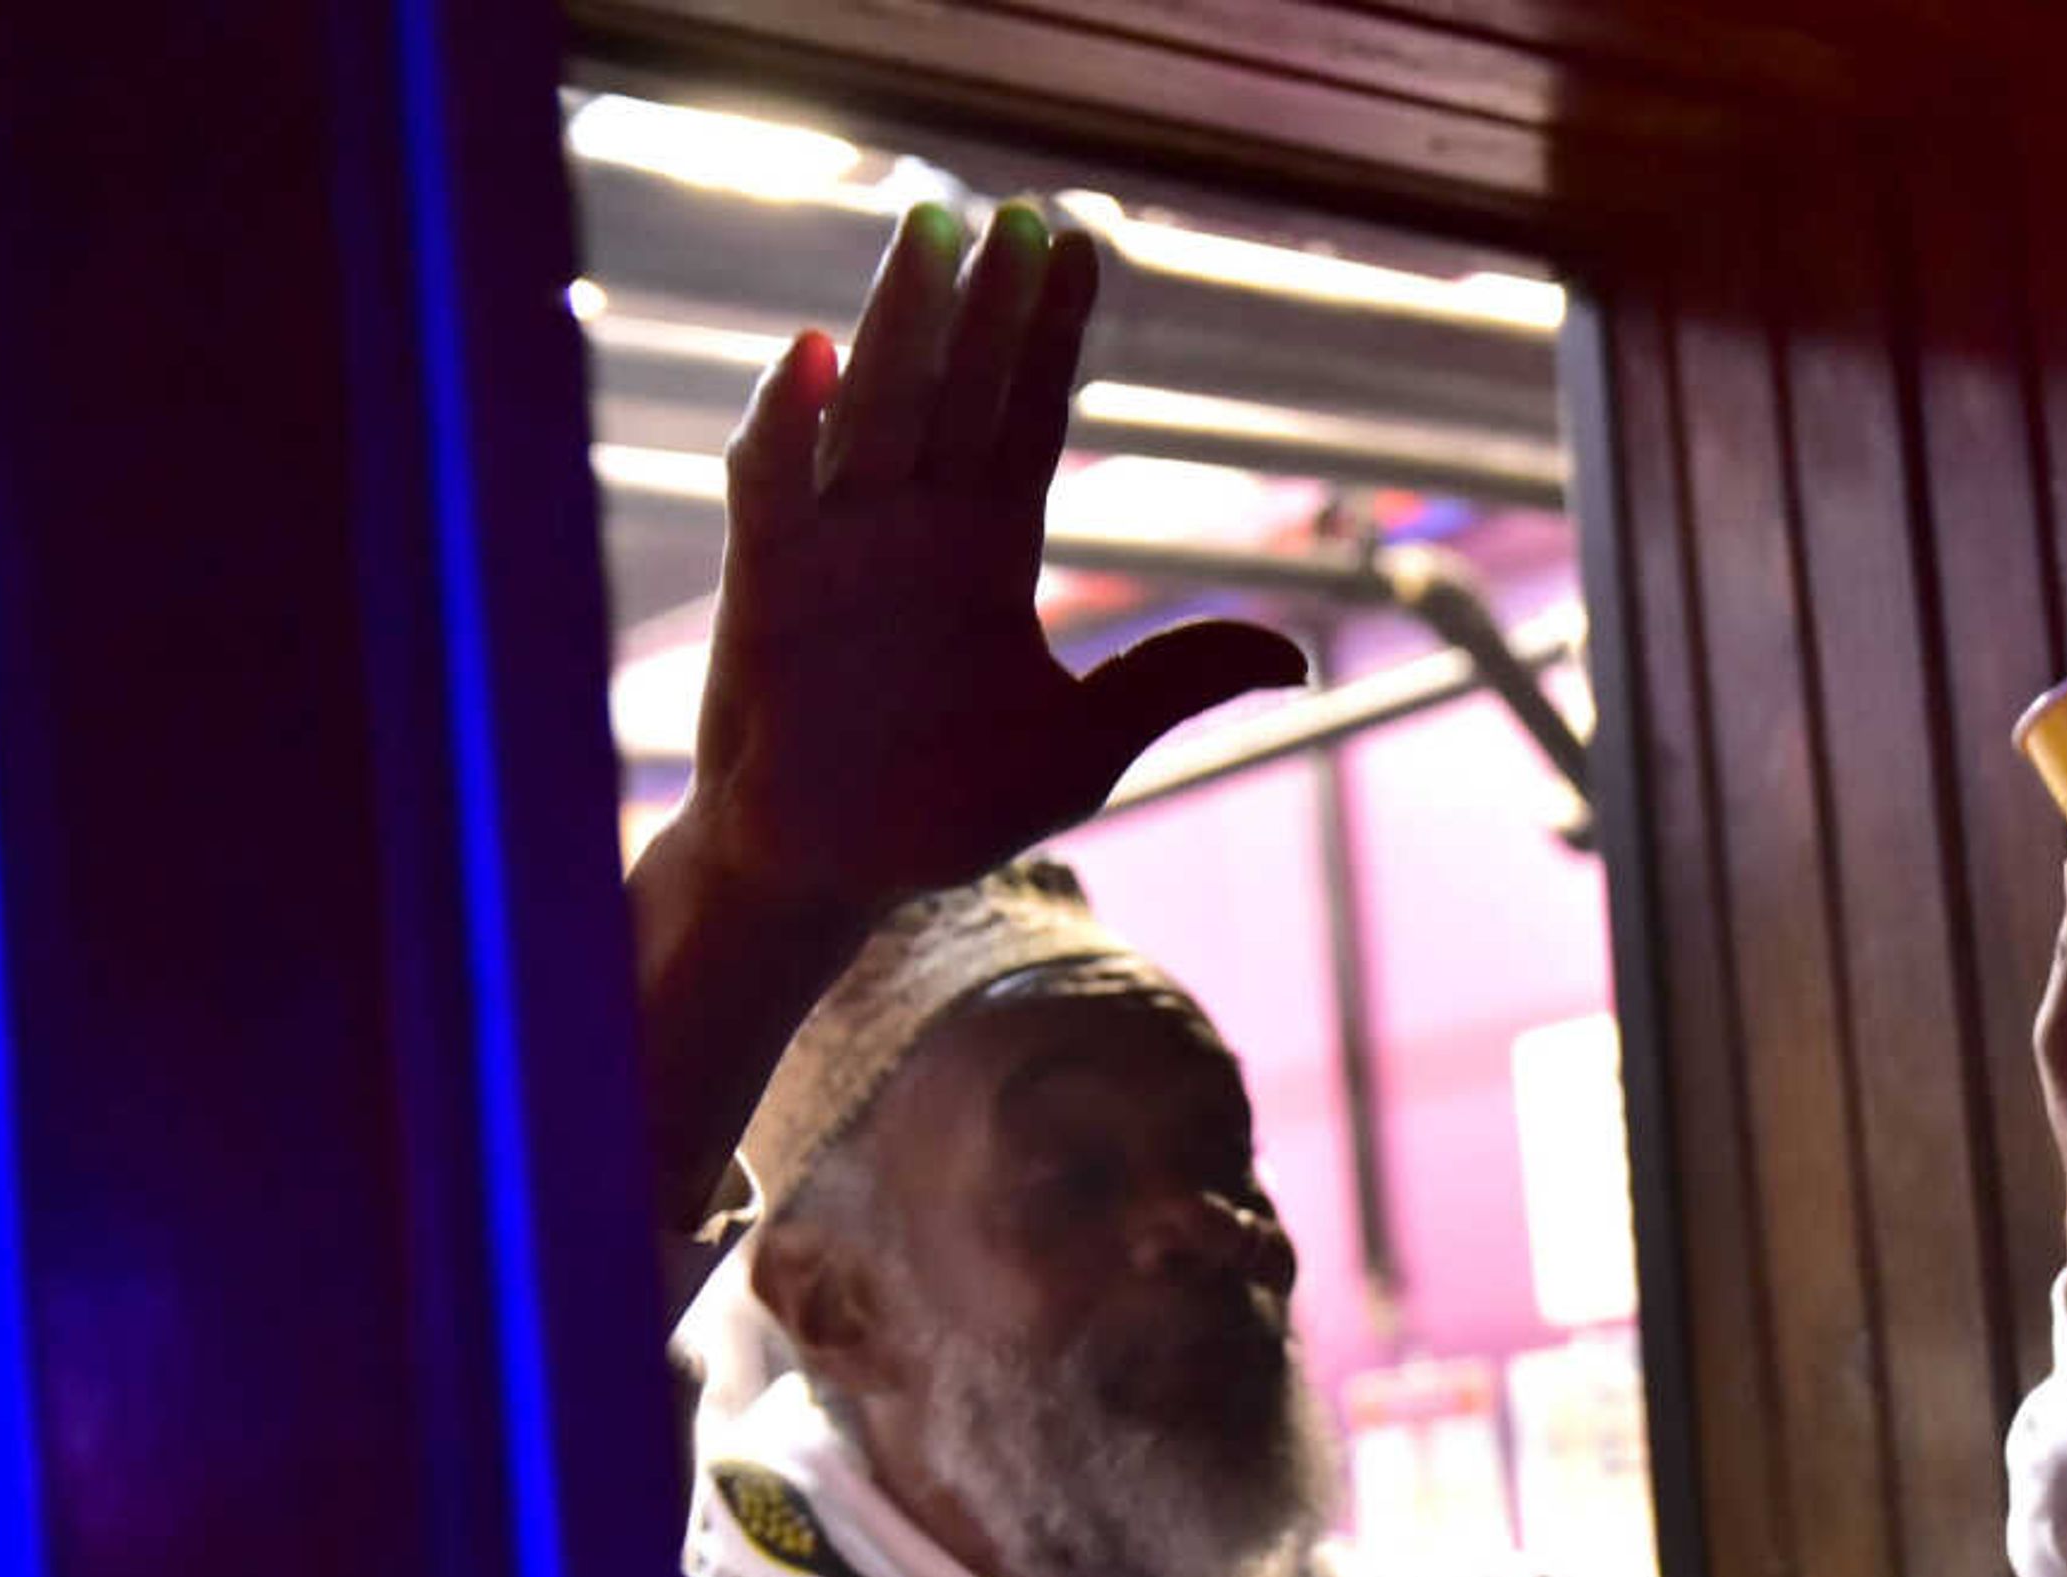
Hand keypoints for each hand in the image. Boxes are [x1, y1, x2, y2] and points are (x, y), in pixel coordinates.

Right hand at [674, 198, 1308, 923]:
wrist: (832, 874)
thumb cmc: (942, 811)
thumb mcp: (1084, 749)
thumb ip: (1171, 684)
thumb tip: (1296, 658)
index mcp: (988, 550)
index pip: (1028, 419)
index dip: (1051, 337)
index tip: (1080, 245)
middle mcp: (915, 527)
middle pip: (958, 391)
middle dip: (985, 305)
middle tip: (1013, 213)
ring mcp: (839, 547)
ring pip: (874, 410)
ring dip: (899, 325)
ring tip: (929, 236)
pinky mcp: (770, 586)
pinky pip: (775, 487)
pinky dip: (787, 423)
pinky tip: (813, 356)